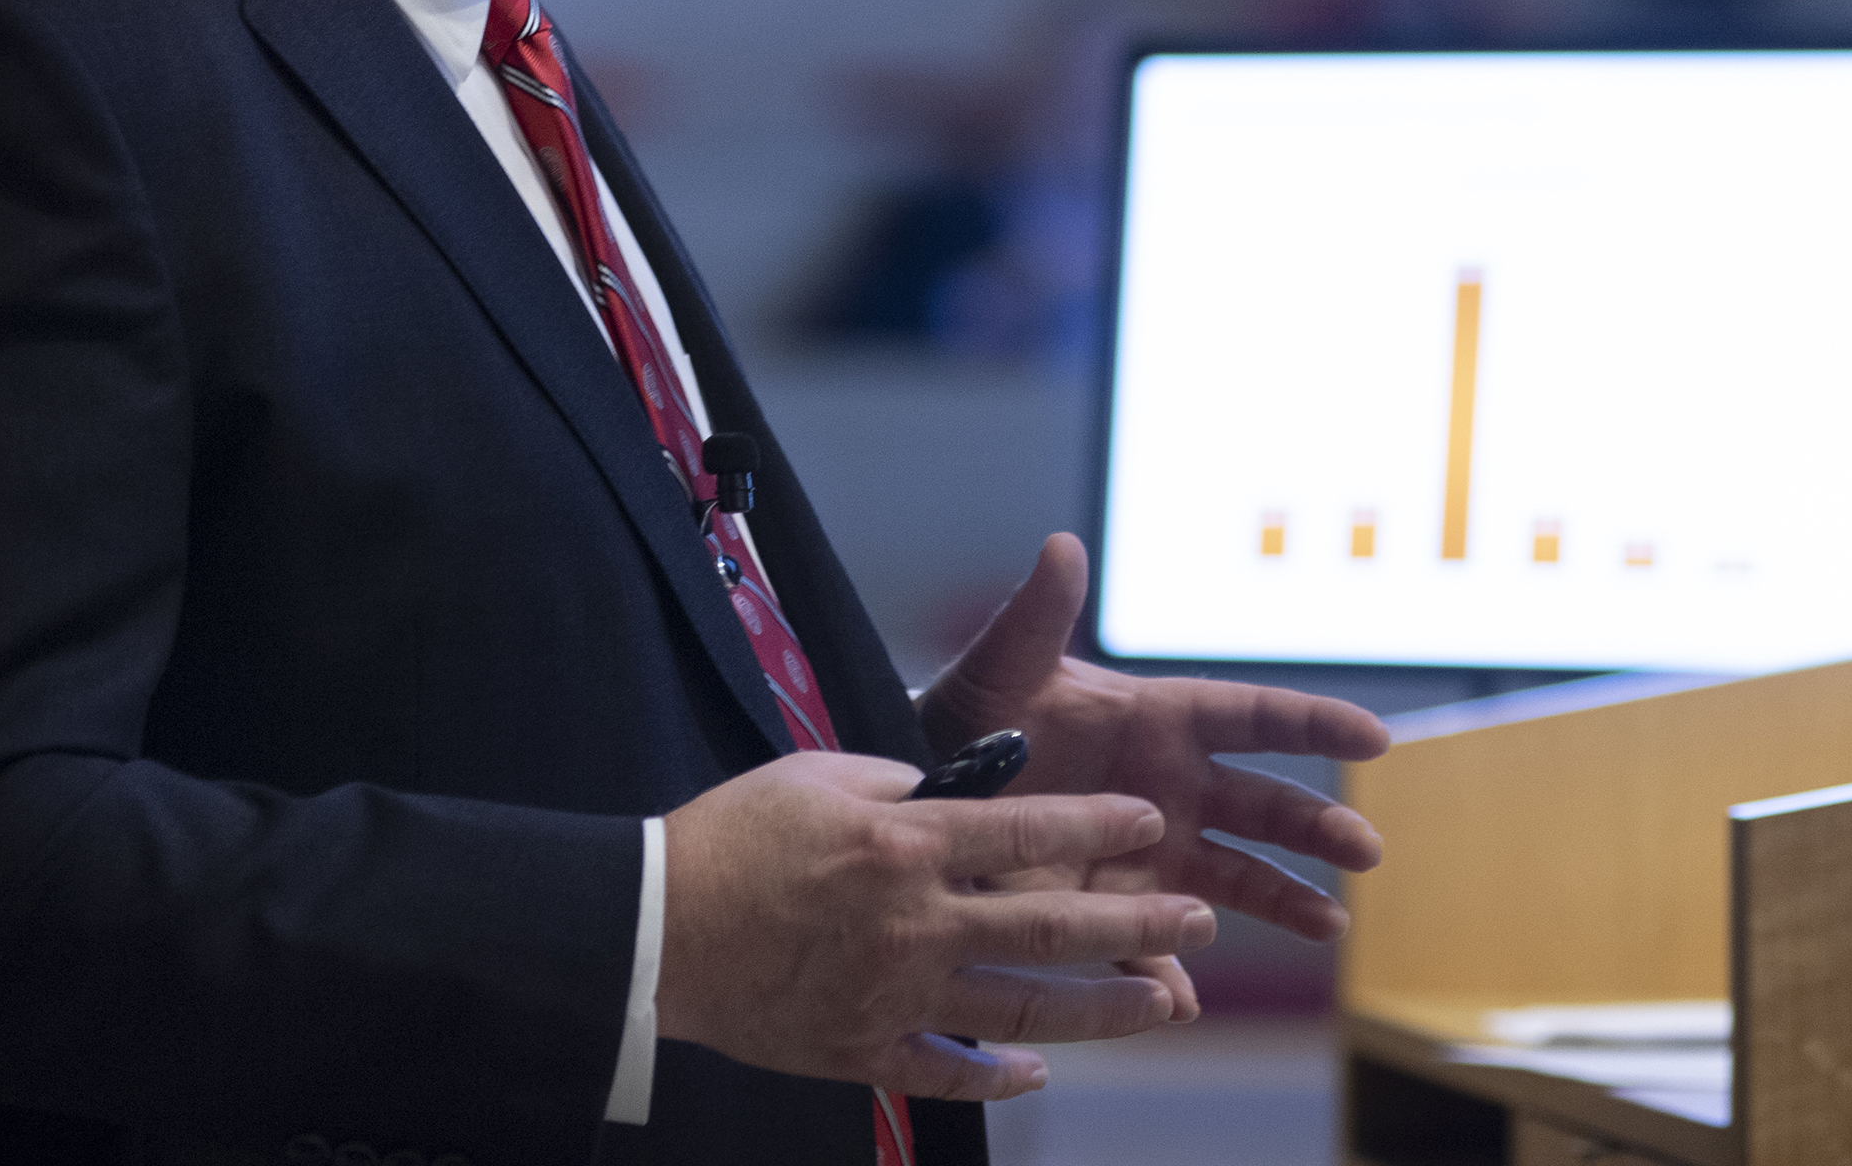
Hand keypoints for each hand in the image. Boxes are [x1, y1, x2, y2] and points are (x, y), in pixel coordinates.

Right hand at [655, 749, 1219, 1099]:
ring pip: (1023, 1010)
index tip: (1150, 821)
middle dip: (1135, 922)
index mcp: (905, 846)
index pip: (1026, 830)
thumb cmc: (727, 839)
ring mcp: (896, 998)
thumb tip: (951, 796)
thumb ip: (897, 786)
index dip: (1097, 824)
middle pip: (1050, 927)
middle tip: (1198, 920)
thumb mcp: (816, 776)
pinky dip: (1001, 1075)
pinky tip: (1041, 1068)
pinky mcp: (865, 1050)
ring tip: (1160, 1000)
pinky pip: (950, 1072)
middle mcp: (916, 925)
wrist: (652, 931)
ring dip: (1101, 1008)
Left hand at [919, 533, 1389, 1014]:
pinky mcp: (1113, 905)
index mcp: (1159, 722)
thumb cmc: (973, 713)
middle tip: (1365, 851)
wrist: (928, 788)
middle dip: (1316, 827)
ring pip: (1234, 881)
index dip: (1314, 723)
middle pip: (1263, 807)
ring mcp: (1150, 854)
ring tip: (1329, 924)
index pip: (1252, 718)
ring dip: (1281, 901)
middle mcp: (1172, 790)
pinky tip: (1182, 999)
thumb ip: (1037, 615)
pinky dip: (1166, 970)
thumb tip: (1060, 545)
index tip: (1375, 737)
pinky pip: (1150, 945)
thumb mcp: (1002, 666)